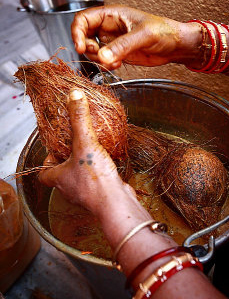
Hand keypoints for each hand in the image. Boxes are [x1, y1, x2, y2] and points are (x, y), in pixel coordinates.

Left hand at [38, 88, 135, 218]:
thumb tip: (74, 95)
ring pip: (79, 178)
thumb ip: (79, 119)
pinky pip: (95, 182)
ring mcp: (84, 194)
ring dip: (83, 166)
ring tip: (92, 152)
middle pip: (61, 173)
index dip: (47, 161)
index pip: (43, 173)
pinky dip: (98, 173)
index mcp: (58, 178)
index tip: (55, 149)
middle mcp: (68, 188)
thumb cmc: (95, 179)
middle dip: (68, 159)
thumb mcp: (85, 142)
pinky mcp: (99, 195)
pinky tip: (107, 164)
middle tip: (76, 145)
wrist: (116, 203)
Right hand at [71, 5, 202, 69]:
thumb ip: (122, 46)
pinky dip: (107, 65)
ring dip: (99, 60)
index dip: (77, 32)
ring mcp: (112, 41)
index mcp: (112, 15)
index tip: (80, 47)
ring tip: (114, 61)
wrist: (175, 46)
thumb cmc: (164, 31)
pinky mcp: (118, 53)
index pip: (83, 19)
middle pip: (84, 36)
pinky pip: (103, 60)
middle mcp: (109, 27)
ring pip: (93, 51)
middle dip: (88, 49)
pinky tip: (119, 64)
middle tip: (100, 56)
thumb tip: (103, 56)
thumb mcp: (143, 35)